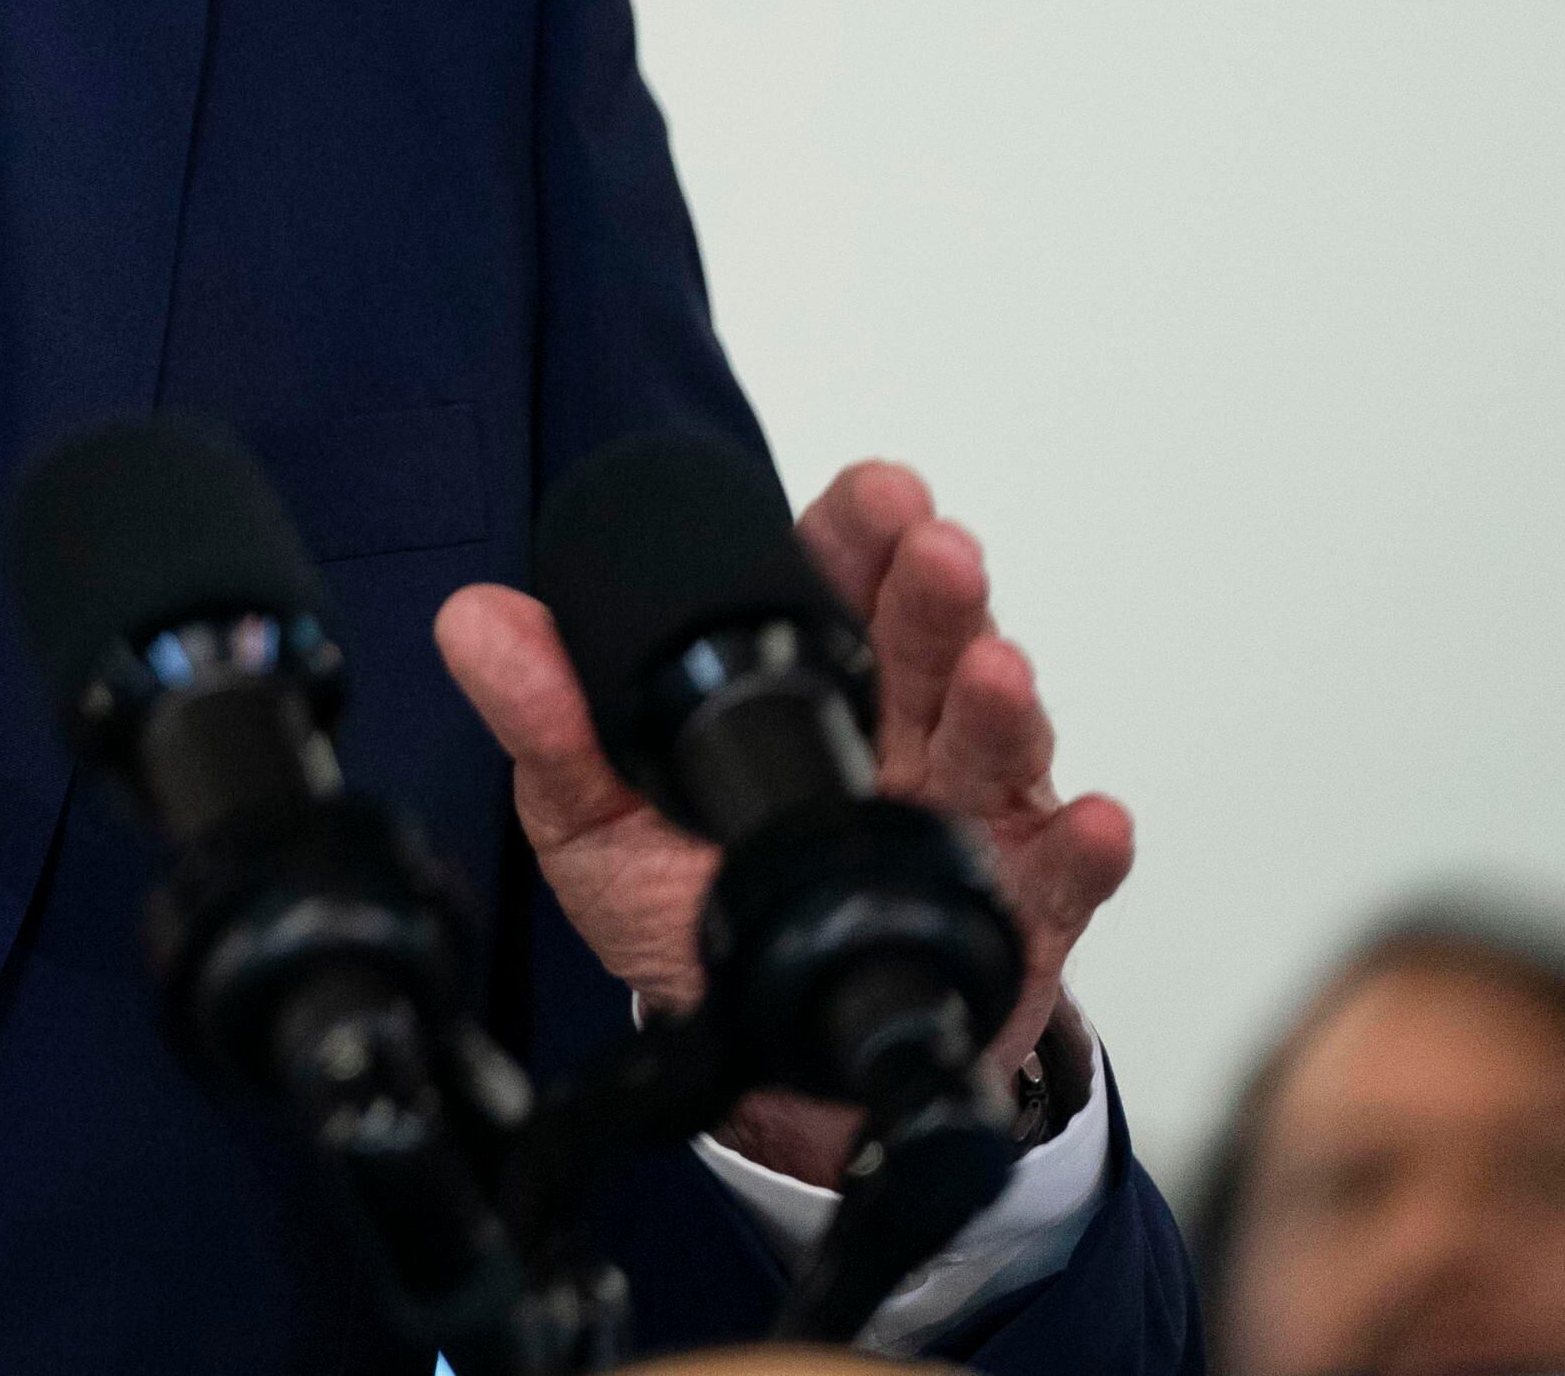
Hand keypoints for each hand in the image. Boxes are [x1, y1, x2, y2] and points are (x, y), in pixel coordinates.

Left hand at [436, 459, 1133, 1178]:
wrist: (769, 1068)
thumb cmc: (702, 920)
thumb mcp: (601, 821)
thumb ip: (550, 722)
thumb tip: (473, 621)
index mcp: (811, 689)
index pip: (841, 584)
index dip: (860, 533)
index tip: (877, 495)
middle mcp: (903, 734)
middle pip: (928, 646)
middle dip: (936, 595)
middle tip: (936, 553)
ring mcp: (967, 817)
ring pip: (996, 742)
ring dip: (1001, 702)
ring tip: (997, 670)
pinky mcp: (1015, 912)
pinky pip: (1061, 877)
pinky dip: (1083, 849)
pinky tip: (1092, 822)